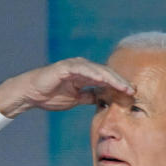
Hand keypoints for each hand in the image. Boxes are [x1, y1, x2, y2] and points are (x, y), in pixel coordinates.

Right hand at [0, 57, 133, 117]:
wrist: (31, 94)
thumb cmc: (50, 95)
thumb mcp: (76, 99)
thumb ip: (89, 97)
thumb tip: (103, 100)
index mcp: (85, 75)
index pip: (107, 80)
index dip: (120, 86)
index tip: (132, 95)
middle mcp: (82, 67)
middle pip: (106, 73)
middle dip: (121, 82)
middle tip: (134, 90)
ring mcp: (74, 66)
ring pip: (98, 71)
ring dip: (112, 78)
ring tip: (124, 87)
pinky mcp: (66, 67)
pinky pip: (83, 70)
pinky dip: (94, 74)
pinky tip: (104, 80)